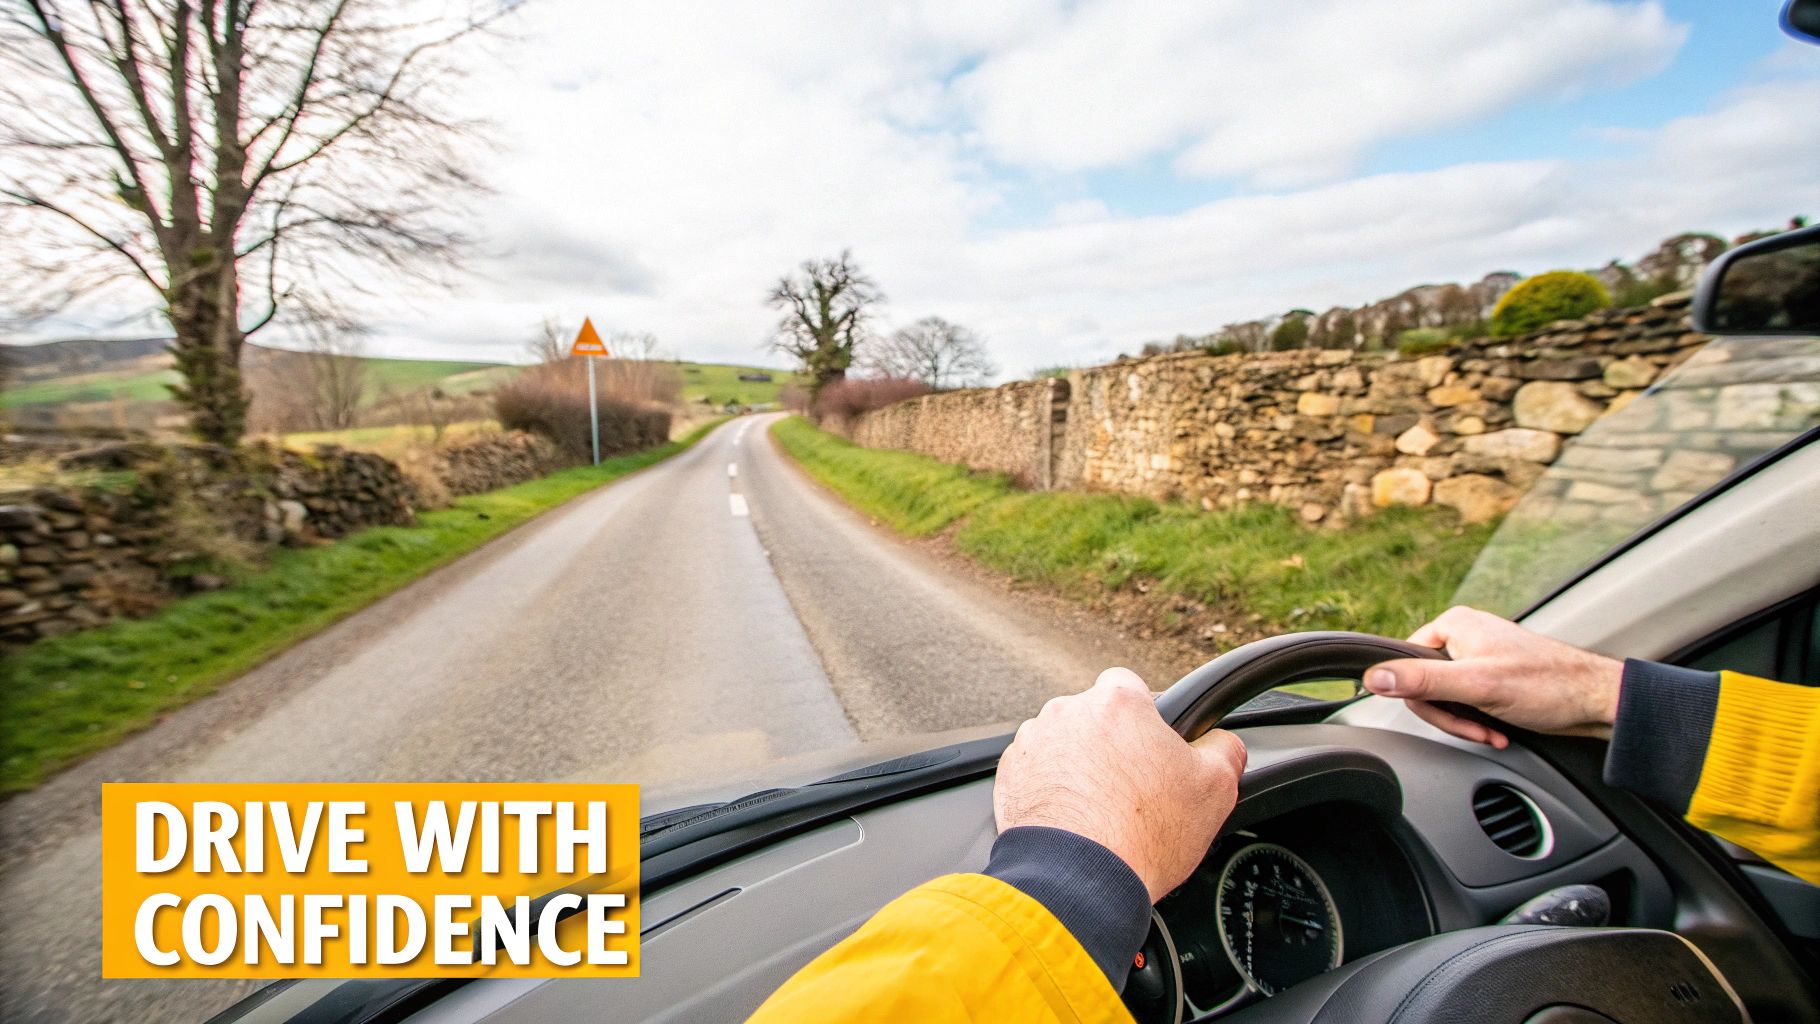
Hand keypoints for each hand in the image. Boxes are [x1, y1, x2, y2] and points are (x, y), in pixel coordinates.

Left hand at [994, 667, 1246, 901]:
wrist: (1078, 879)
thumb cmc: (1142, 835)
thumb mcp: (1215, 789)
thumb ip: (1224, 751)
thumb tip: (1224, 744)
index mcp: (1117, 702)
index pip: (1132, 687)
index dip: (1145, 718)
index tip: (1151, 747)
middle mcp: (1067, 712)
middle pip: (1095, 718)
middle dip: (1111, 746)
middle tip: (1131, 788)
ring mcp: (1033, 742)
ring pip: (1064, 745)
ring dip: (1079, 767)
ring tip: (1100, 811)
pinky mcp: (1010, 775)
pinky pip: (1037, 772)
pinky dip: (1052, 790)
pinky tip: (1073, 820)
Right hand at [1366, 606, 1622, 748]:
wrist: (1596, 701)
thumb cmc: (1549, 686)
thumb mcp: (1478, 686)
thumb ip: (1423, 681)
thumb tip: (1375, 677)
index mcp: (1453, 624)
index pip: (1405, 667)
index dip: (1426, 701)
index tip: (1454, 716)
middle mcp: (1463, 635)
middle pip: (1425, 686)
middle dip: (1453, 717)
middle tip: (1479, 728)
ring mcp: (1477, 655)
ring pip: (1446, 698)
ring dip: (1469, 722)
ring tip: (1494, 730)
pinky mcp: (1491, 675)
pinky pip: (1466, 701)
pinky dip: (1480, 720)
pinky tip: (1499, 729)